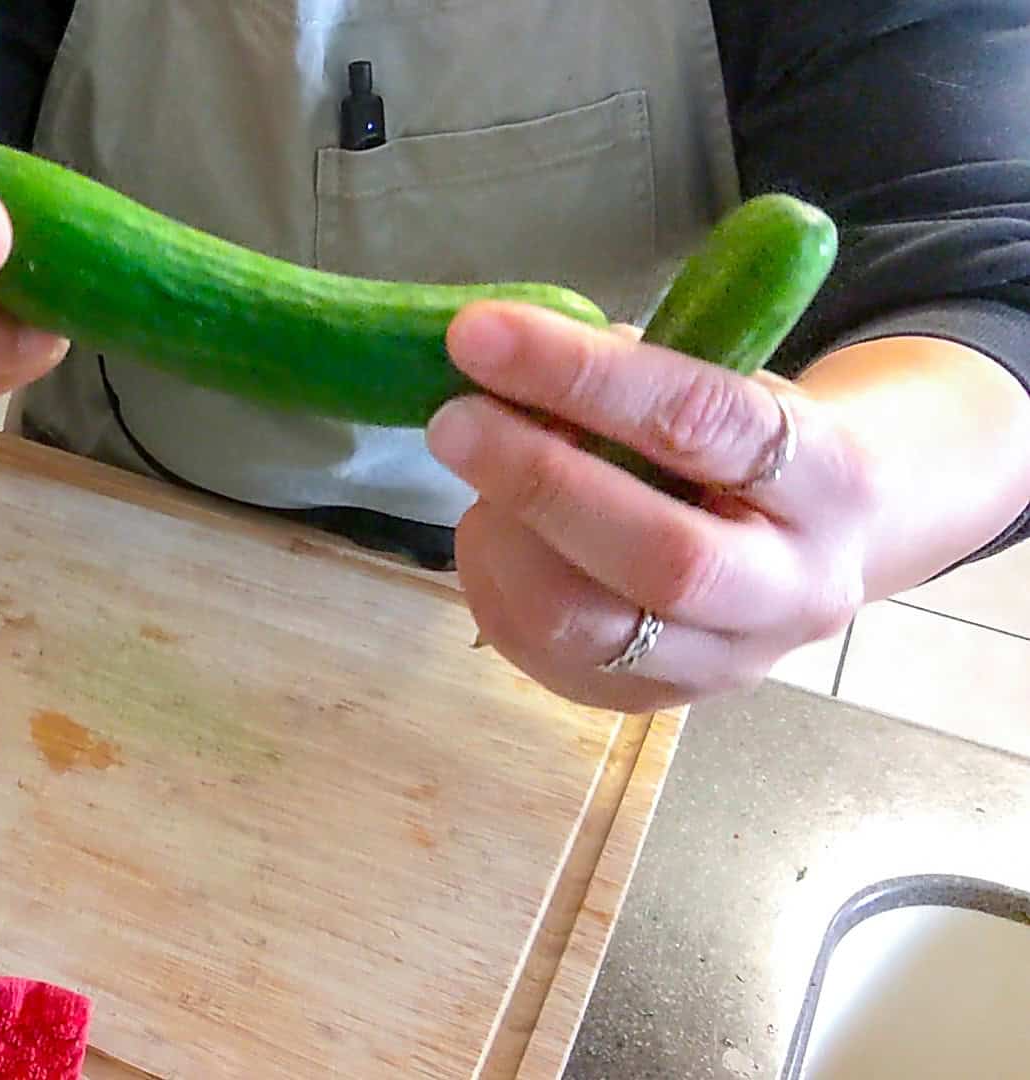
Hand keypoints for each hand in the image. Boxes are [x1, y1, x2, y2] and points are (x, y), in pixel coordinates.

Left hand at [425, 300, 877, 712]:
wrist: (820, 541)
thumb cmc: (749, 442)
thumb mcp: (725, 380)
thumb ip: (629, 373)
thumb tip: (500, 359)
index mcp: (832, 480)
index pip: (706, 423)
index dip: (583, 375)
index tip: (482, 335)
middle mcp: (795, 591)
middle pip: (661, 557)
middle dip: (537, 480)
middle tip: (452, 420)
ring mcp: (727, 664)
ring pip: (589, 626)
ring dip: (506, 539)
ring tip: (475, 473)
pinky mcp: (654, 701)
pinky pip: (546, 655)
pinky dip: (494, 583)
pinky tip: (493, 528)